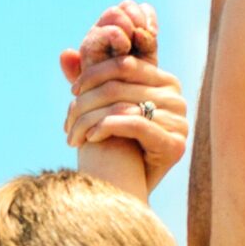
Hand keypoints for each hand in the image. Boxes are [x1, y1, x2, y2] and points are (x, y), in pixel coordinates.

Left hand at [60, 0, 189, 192]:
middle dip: (87, 102)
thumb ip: (89, 80)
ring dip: (91, 119)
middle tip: (68, 121)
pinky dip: (108, 128)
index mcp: (165, 81)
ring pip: (124, 105)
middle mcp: (177, 98)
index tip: (73, 91)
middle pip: (120, 85)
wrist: (128, 191)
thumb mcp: (104, 107)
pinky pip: (136, 124)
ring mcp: (180, 122)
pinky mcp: (175, 145)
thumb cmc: (118, 147)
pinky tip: (91, 138)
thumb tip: (64, 53)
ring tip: (74, 134)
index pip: (124, 65)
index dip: (94, 74)